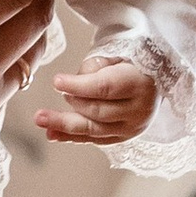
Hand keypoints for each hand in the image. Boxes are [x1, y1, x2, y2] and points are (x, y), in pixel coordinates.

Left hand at [35, 54, 156, 148]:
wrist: (154, 83)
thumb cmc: (129, 65)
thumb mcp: (116, 57)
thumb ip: (94, 69)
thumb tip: (70, 87)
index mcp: (139, 84)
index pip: (105, 87)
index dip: (78, 86)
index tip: (56, 81)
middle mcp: (138, 110)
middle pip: (97, 112)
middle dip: (68, 109)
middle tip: (41, 112)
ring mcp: (131, 128)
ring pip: (94, 129)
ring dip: (64, 126)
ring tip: (41, 120)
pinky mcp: (123, 137)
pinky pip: (94, 139)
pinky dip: (72, 137)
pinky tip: (52, 134)